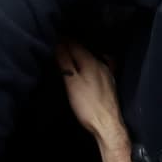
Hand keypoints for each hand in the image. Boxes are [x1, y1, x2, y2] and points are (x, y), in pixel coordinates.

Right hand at [57, 41, 132, 161]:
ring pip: (90, 57)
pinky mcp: (108, 82)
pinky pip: (96, 65)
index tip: (53, 37)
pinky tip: (84, 66)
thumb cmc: (87, 104)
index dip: (63, 39)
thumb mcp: (72, 82)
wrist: (107, 124)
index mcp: (91, 61)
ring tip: (68, 54)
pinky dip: (87, 62)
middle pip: (83, 49)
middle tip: (57, 44)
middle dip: (70, 45)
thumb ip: (65, 62)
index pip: (74, 44)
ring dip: (79, 53)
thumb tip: (58, 44)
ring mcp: (107, 72)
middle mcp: (101, 63)